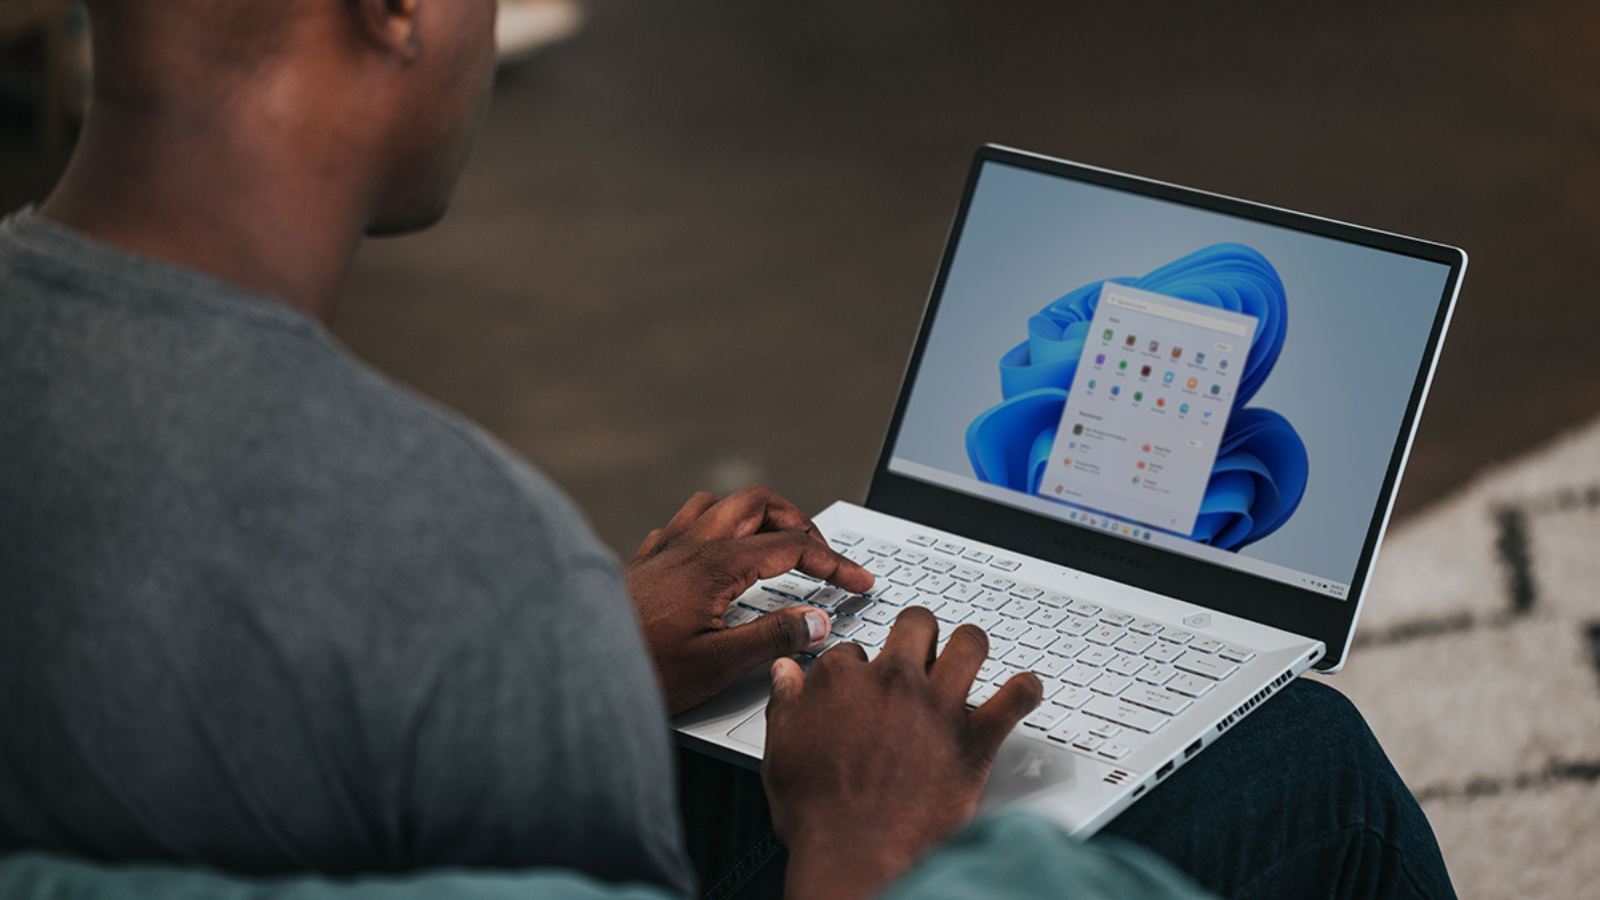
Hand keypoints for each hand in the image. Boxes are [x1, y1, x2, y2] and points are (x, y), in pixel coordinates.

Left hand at [625, 485, 874, 715]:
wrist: (574, 669)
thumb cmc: (639, 671)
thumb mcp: (716, 665)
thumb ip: (773, 638)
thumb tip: (816, 620)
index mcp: (715, 564)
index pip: (792, 546)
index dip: (834, 561)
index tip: (858, 581)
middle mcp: (690, 544)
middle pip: (759, 503)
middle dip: (799, 522)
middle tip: (822, 555)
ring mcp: (665, 548)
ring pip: (720, 504)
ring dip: (756, 516)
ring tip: (777, 543)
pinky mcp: (646, 561)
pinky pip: (687, 522)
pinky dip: (717, 529)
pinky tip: (718, 555)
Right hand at [762, 608, 1042, 899]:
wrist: (855, 856)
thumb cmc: (818, 813)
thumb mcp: (780, 751)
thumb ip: (785, 703)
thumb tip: (785, 673)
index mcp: (842, 680)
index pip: (853, 649)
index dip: (857, 667)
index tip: (860, 684)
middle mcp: (894, 681)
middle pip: (916, 626)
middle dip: (917, 633)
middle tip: (918, 651)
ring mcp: (938, 707)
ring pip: (970, 643)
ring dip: (970, 646)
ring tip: (968, 655)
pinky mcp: (974, 740)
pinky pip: (1015, 698)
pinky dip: (1024, 691)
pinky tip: (1023, 690)